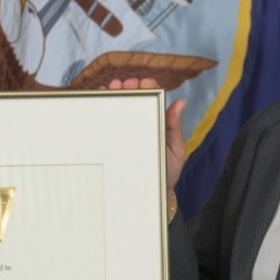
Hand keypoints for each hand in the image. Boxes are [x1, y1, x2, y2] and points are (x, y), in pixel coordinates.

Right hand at [109, 78, 186, 195]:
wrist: (149, 196)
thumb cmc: (165, 173)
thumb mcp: (175, 151)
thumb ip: (175, 128)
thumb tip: (181, 102)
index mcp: (156, 121)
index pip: (152, 98)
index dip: (147, 87)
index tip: (143, 83)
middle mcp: (139, 123)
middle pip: (132, 99)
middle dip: (127, 87)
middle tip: (124, 85)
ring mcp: (123, 132)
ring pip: (116, 108)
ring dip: (113, 94)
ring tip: (111, 89)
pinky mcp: (110, 142)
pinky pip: (103, 124)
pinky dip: (100, 109)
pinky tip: (98, 101)